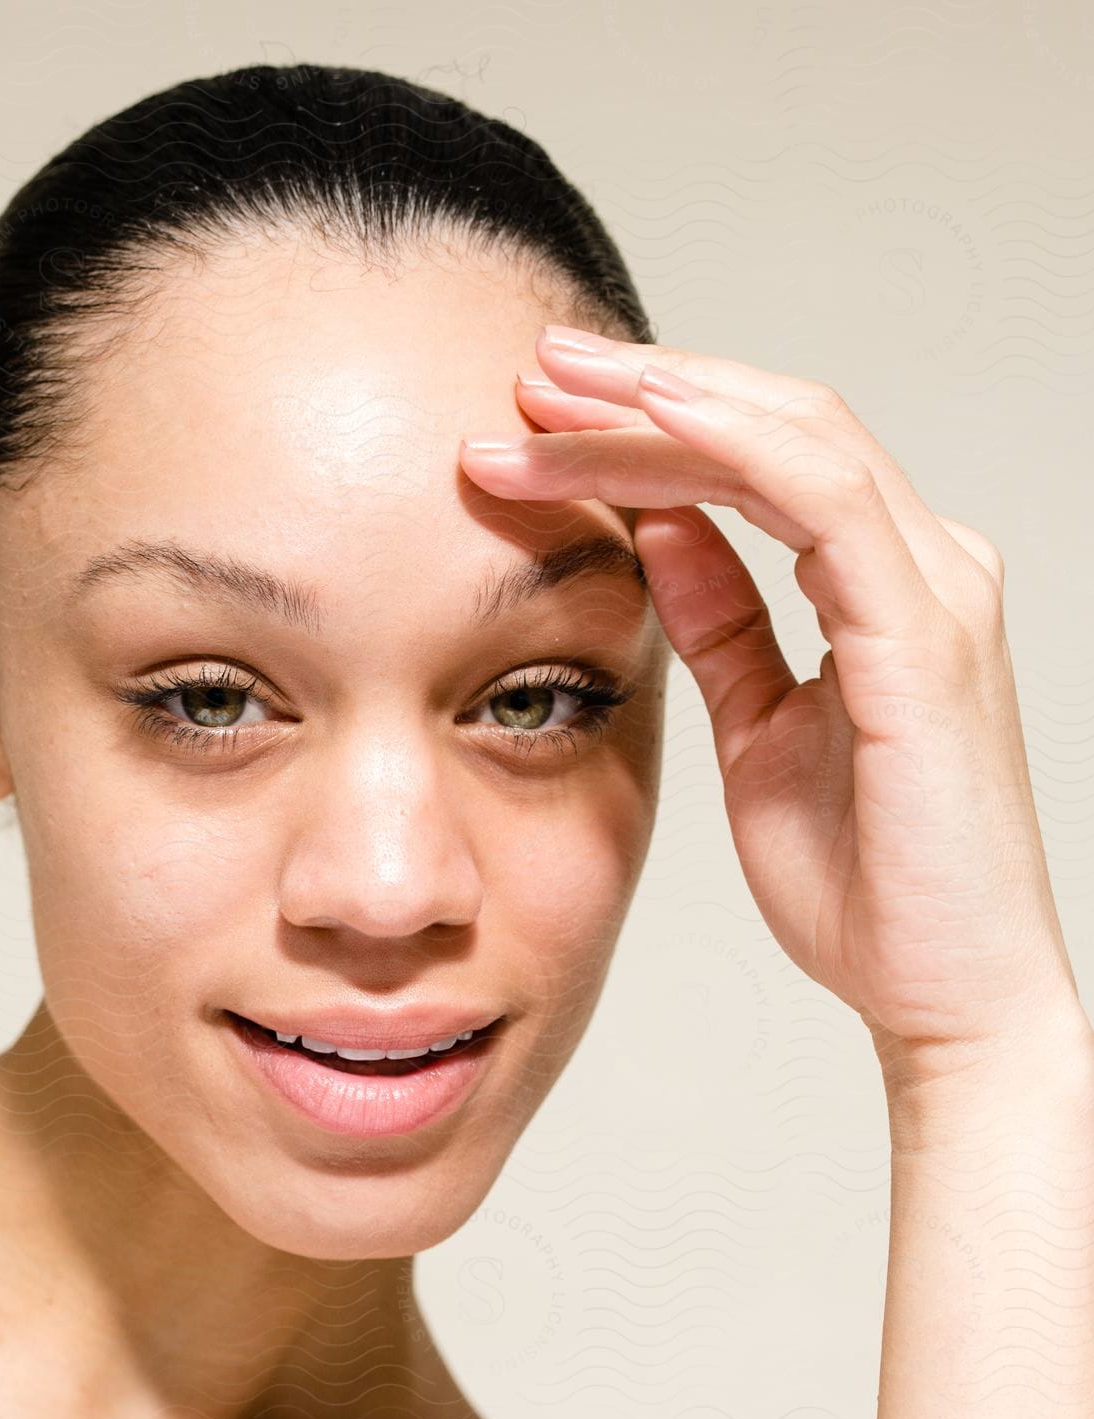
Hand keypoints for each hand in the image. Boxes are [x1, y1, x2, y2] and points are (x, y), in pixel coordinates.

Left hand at [458, 325, 1085, 1076]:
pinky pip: (825, 501)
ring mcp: (933, 592)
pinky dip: (733, 448)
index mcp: (884, 588)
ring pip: (792, 438)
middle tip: (530, 367)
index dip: (650, 425)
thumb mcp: (759, 731)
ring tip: (552, 388)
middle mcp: (923, 566)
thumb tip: (659, 532)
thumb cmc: (866, 882)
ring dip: (664, 403)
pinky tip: (646, 423)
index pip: (761, 462)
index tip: (538, 420)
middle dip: (643, 390)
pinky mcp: (924, 637)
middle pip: (772, 425)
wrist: (944, 994)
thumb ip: (723, 625)